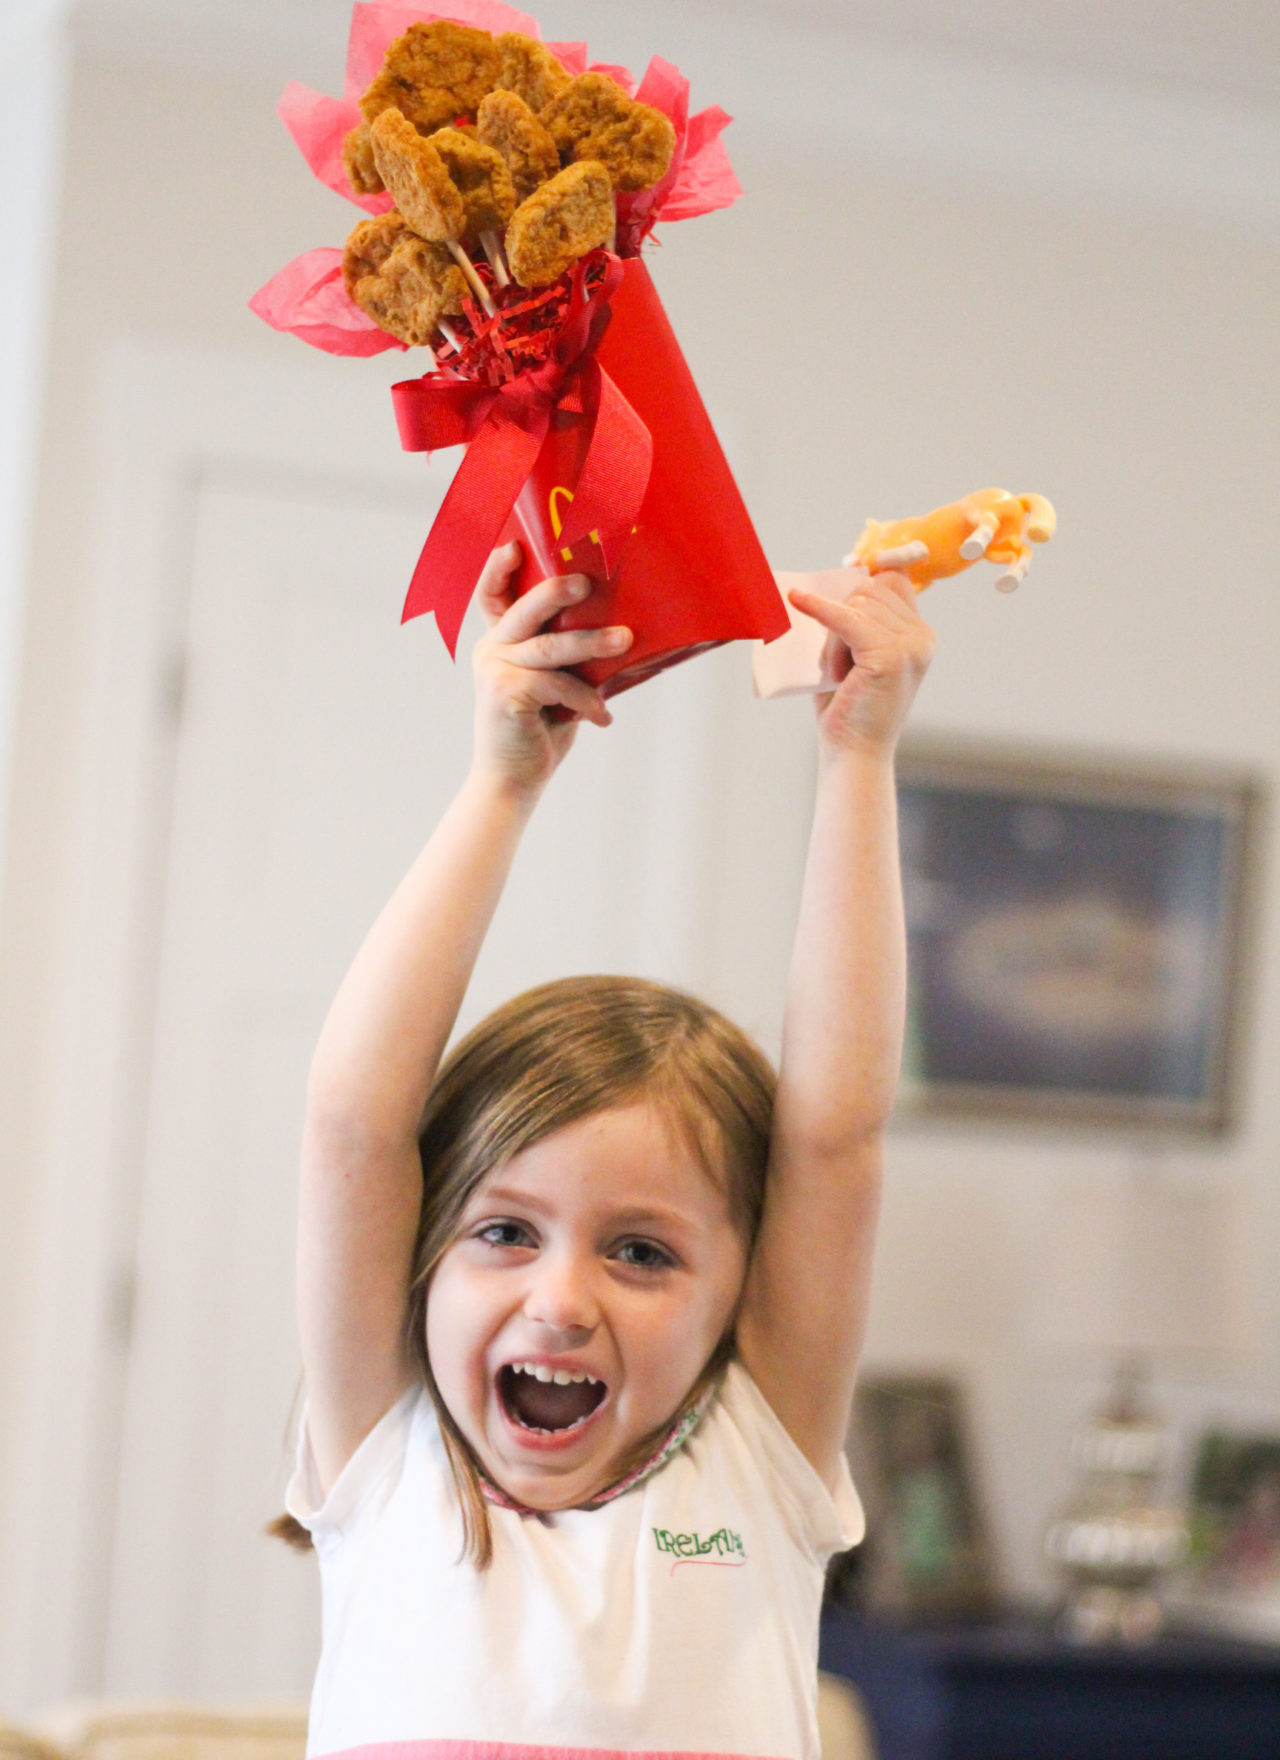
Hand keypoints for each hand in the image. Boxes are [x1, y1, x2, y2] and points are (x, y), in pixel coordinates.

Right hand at [471, 543, 631, 793]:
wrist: (514, 780)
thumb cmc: (540, 730)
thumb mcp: (553, 686)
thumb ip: (565, 658)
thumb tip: (620, 630)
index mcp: (501, 641)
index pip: (491, 595)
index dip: (498, 568)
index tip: (514, 545)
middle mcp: (492, 650)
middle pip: (524, 609)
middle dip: (556, 591)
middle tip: (587, 583)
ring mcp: (496, 671)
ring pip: (550, 647)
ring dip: (592, 643)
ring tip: (625, 639)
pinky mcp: (506, 694)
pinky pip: (558, 684)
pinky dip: (587, 700)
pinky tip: (602, 718)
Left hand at [782, 567, 934, 757]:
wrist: (853, 751)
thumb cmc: (849, 706)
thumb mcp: (857, 654)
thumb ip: (858, 619)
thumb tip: (846, 572)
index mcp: (920, 635)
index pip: (893, 581)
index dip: (867, 576)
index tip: (846, 567)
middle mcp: (922, 637)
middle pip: (869, 591)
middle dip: (842, 618)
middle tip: (839, 663)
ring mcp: (910, 646)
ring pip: (855, 606)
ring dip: (833, 636)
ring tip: (838, 672)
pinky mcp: (889, 655)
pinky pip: (846, 618)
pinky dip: (819, 609)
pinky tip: (798, 600)